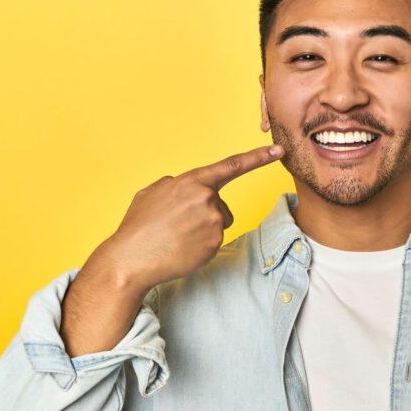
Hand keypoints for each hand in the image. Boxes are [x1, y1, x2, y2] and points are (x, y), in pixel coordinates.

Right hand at [91, 143, 284, 292]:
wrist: (131, 258)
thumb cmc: (139, 227)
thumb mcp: (151, 193)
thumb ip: (174, 185)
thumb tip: (182, 185)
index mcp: (191, 181)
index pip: (232, 166)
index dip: (257, 158)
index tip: (279, 151)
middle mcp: (207, 197)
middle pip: (221, 205)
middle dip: (206, 214)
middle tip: (178, 226)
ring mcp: (213, 220)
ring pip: (219, 224)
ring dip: (204, 231)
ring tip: (178, 236)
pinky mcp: (215, 242)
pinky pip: (214, 242)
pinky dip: (201, 247)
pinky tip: (182, 248)